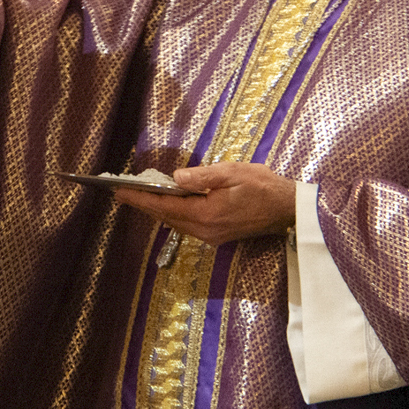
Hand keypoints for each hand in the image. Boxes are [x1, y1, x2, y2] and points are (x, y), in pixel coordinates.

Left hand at [112, 162, 294, 245]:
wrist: (290, 210)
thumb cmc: (264, 186)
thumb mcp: (233, 173)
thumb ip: (202, 176)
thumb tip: (175, 178)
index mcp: (206, 214)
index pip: (165, 206)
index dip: (140, 199)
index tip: (119, 191)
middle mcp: (205, 230)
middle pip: (166, 218)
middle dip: (143, 205)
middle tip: (121, 194)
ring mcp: (212, 236)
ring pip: (176, 223)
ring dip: (157, 210)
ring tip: (138, 197)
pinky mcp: (219, 235)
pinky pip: (188, 225)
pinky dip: (173, 214)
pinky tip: (167, 205)